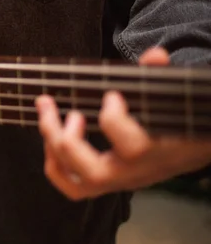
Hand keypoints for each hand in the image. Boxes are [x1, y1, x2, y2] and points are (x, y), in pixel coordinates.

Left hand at [35, 47, 210, 200]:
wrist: (194, 149)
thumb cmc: (180, 119)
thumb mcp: (175, 98)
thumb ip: (161, 77)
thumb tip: (155, 56)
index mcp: (158, 153)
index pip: (134, 148)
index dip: (115, 120)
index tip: (111, 96)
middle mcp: (136, 173)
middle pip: (95, 173)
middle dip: (67, 140)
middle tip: (63, 110)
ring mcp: (118, 181)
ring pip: (78, 185)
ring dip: (54, 150)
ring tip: (50, 116)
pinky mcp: (105, 183)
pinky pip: (72, 187)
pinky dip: (54, 165)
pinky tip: (51, 136)